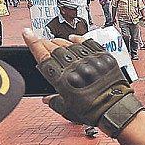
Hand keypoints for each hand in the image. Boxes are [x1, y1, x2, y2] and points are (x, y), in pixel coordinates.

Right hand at [24, 29, 143, 136]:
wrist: (116, 110)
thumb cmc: (93, 111)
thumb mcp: (68, 109)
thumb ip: (54, 102)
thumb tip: (46, 100)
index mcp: (64, 80)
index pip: (44, 57)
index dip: (33, 43)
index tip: (27, 33)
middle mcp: (76, 67)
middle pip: (55, 48)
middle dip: (46, 43)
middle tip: (42, 41)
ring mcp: (90, 60)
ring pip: (70, 44)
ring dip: (61, 42)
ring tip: (56, 43)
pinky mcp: (103, 57)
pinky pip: (89, 42)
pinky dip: (79, 39)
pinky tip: (73, 38)